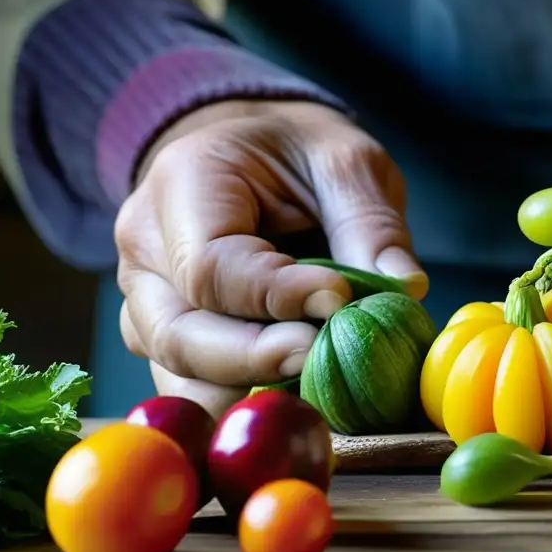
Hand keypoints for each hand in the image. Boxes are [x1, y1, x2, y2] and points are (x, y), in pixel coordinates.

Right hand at [114, 100, 425, 416]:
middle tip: (323, 357)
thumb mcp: (347, 162)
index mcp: (181, 184)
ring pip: (179, 372)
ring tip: (316, 382)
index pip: (210, 265)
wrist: (259, 155)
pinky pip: (193, 386)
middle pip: (180, 333)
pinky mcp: (168, 338)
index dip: (274, 296)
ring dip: (247, 389)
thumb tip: (405, 287)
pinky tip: (296, 398)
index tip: (338, 300)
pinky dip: (242, 399)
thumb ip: (370, 222)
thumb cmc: (300, 152)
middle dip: (256, 358)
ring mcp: (148, 299)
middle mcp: (146, 248)